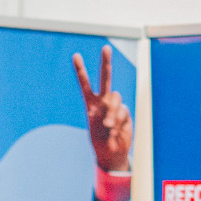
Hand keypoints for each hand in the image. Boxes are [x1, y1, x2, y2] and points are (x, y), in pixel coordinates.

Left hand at [73, 46, 131, 171]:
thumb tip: (113, 115)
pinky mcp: (125, 113)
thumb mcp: (97, 132)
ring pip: (115, 98)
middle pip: (105, 78)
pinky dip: (118, 122)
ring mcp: (115, 106)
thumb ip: (105, 121)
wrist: (112, 153)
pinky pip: (122, 113)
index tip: (76, 56)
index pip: (85, 84)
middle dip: (105, 62)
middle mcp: (103, 102)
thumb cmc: (101, 143)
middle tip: (106, 48)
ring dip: (112, 111)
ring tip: (108, 126)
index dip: (81, 70)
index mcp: (91, 104)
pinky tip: (115, 132)